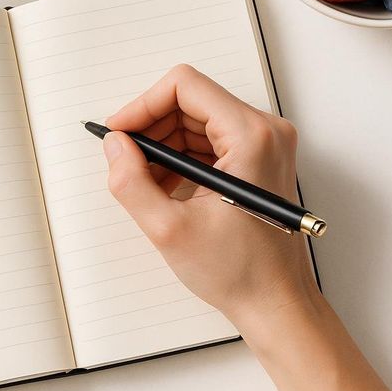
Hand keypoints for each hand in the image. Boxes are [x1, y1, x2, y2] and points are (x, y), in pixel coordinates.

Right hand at [104, 65, 391, 390]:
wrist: (276, 304)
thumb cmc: (241, 272)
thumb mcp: (170, 229)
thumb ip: (131, 182)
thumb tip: (115, 146)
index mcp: (251, 136)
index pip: (185, 86)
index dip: (143, 105)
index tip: (121, 133)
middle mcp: (265, 131)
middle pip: (190, 101)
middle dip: (151, 128)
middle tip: (125, 160)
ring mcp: (265, 145)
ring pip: (197, 121)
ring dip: (164, 145)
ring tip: (144, 182)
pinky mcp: (259, 160)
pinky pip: (209, 141)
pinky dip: (181, 158)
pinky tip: (164, 189)